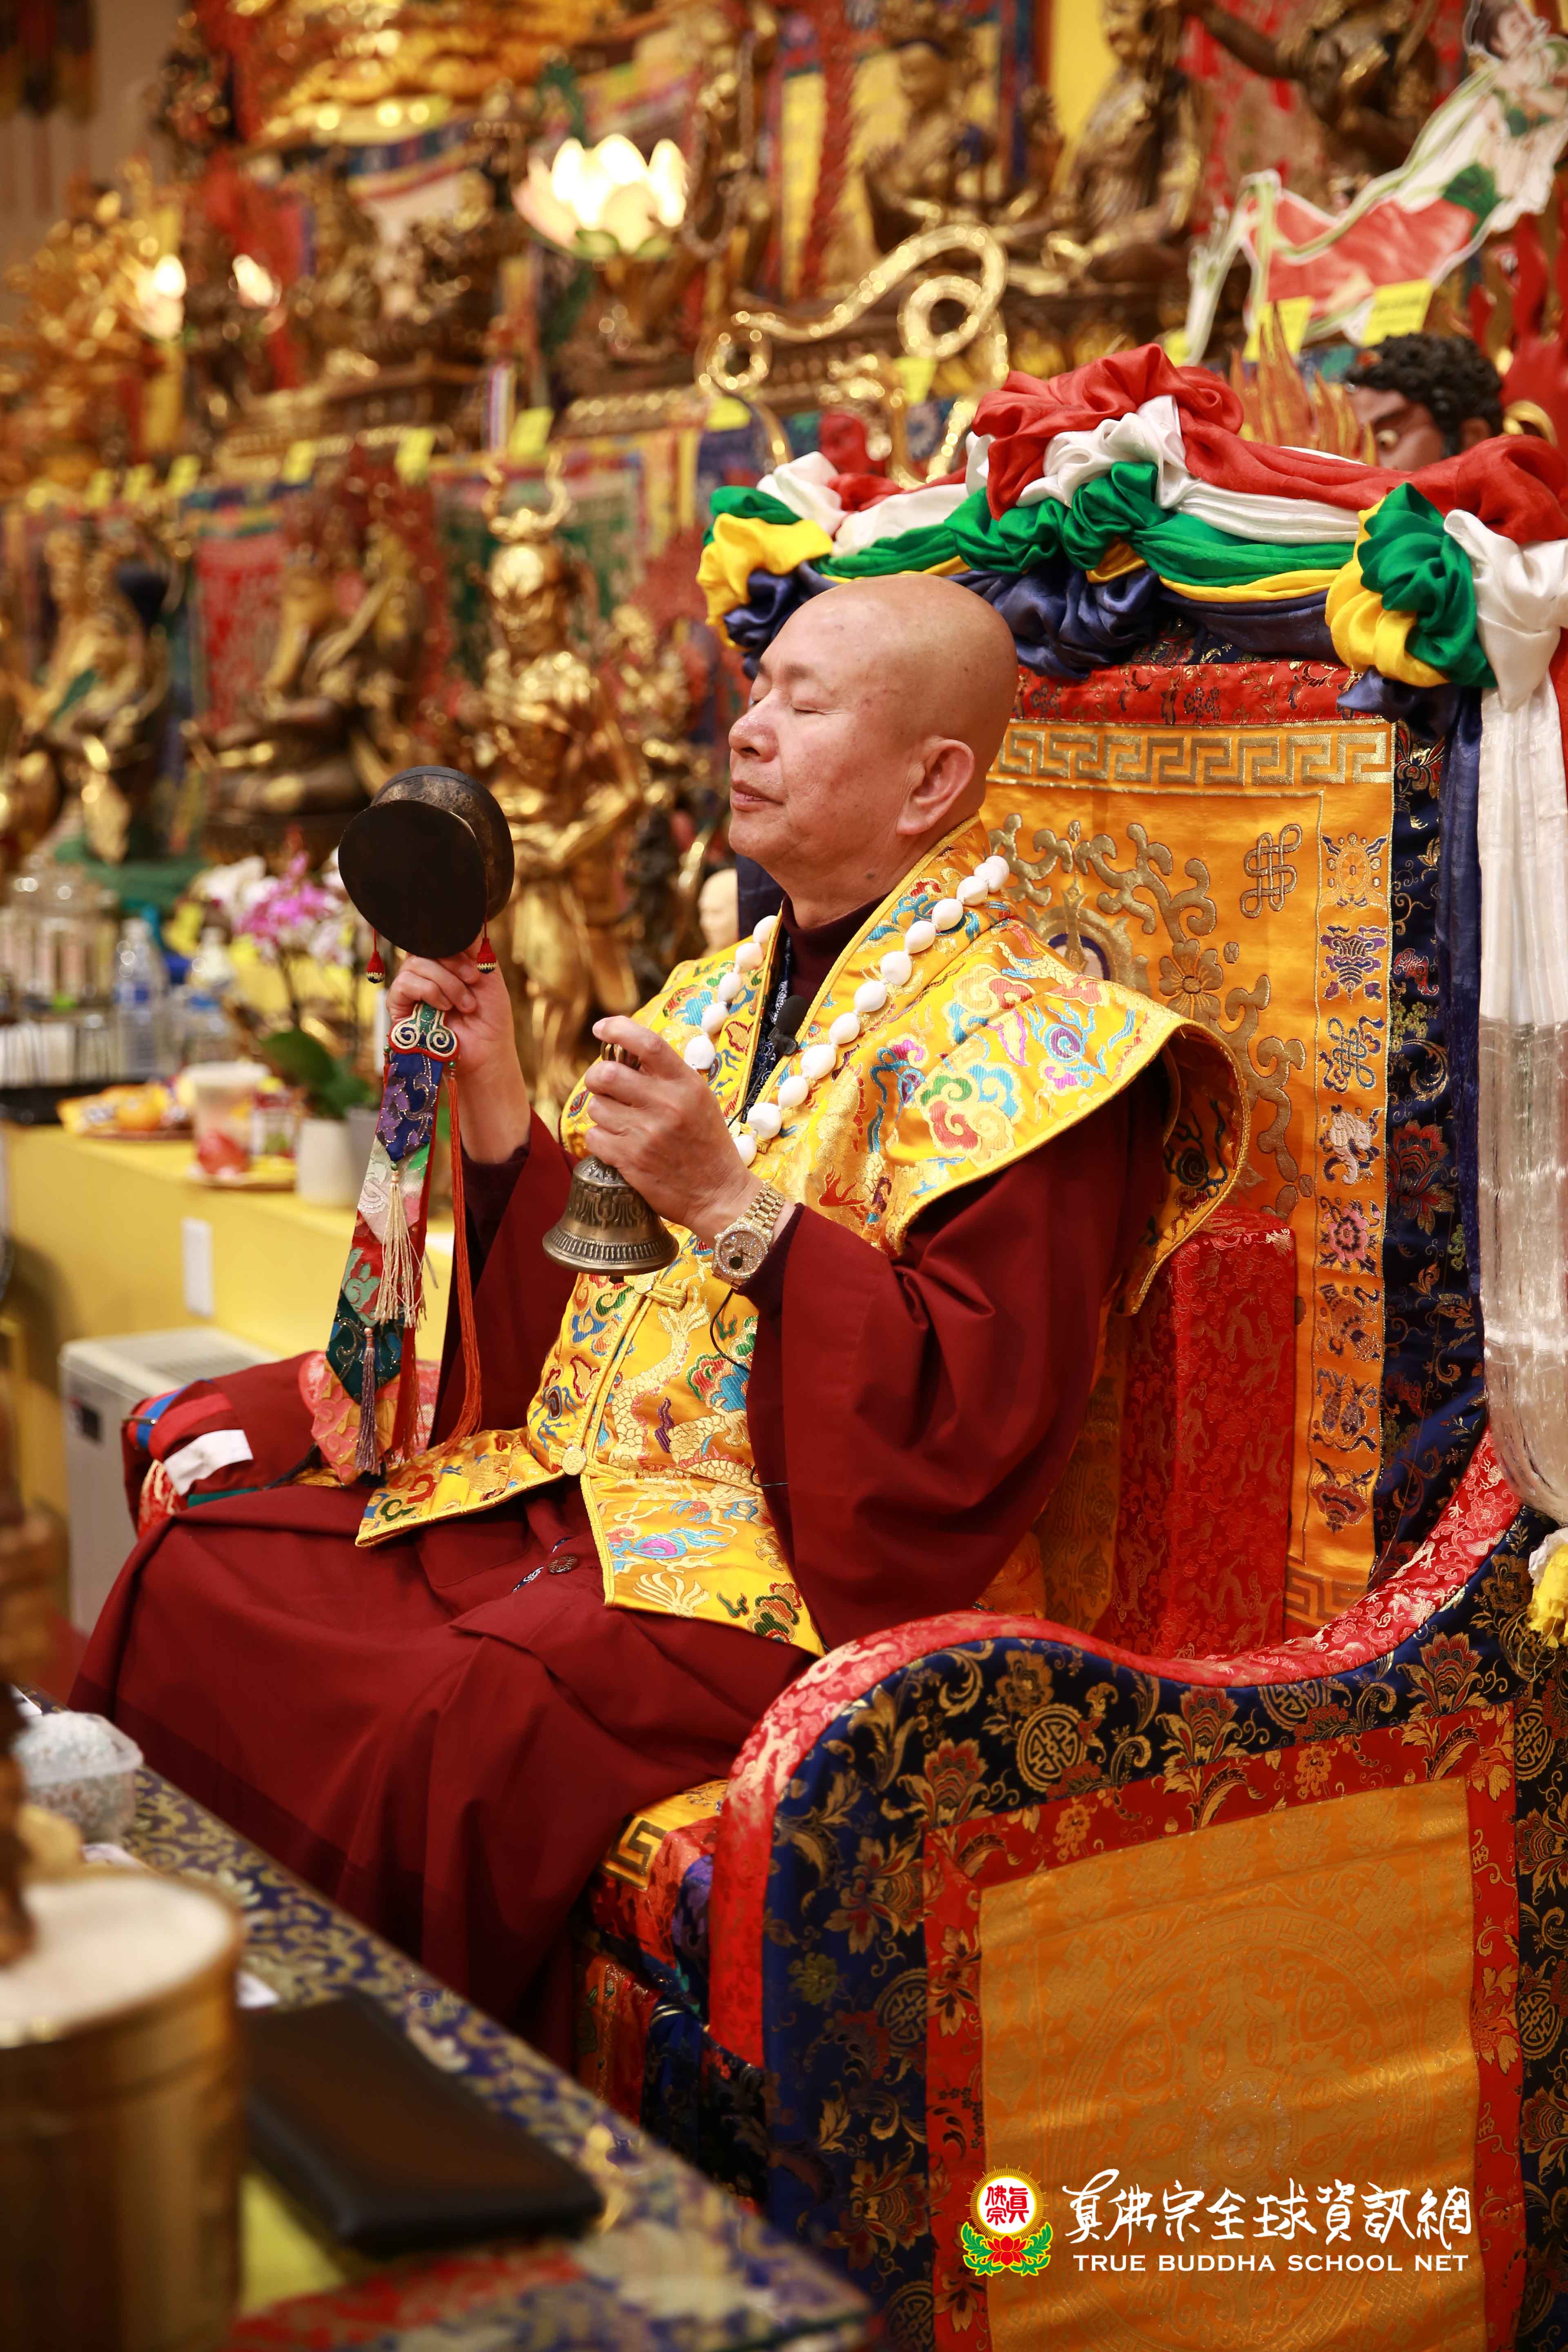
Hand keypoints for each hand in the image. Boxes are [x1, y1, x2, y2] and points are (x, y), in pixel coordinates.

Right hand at [385, 941, 528, 1162]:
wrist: (487, 1051)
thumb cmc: (490, 1016)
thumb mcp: (488, 974)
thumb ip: (474, 947)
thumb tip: (461, 923)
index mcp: (445, 961)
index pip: (435, 937)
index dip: (452, 943)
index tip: (475, 963)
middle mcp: (425, 972)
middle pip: (424, 947)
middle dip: (453, 963)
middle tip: (473, 981)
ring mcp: (411, 988)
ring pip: (415, 964)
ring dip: (446, 983)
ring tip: (464, 1004)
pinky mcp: (399, 1007)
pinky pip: (404, 984)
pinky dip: (429, 992)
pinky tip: (444, 1008)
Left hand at [583, 1016, 759, 1244]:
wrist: (719, 1195)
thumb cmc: (708, 1145)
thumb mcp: (699, 1101)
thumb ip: (668, 1078)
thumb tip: (627, 1056)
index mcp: (686, 1085)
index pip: (647, 1043)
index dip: (618, 1029)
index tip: (601, 1028)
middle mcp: (667, 1105)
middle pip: (607, 1074)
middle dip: (596, 1077)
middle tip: (602, 1085)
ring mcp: (647, 1134)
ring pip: (596, 1107)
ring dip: (601, 1112)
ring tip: (620, 1123)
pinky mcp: (631, 1160)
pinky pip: (594, 1137)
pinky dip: (600, 1139)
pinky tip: (617, 1145)